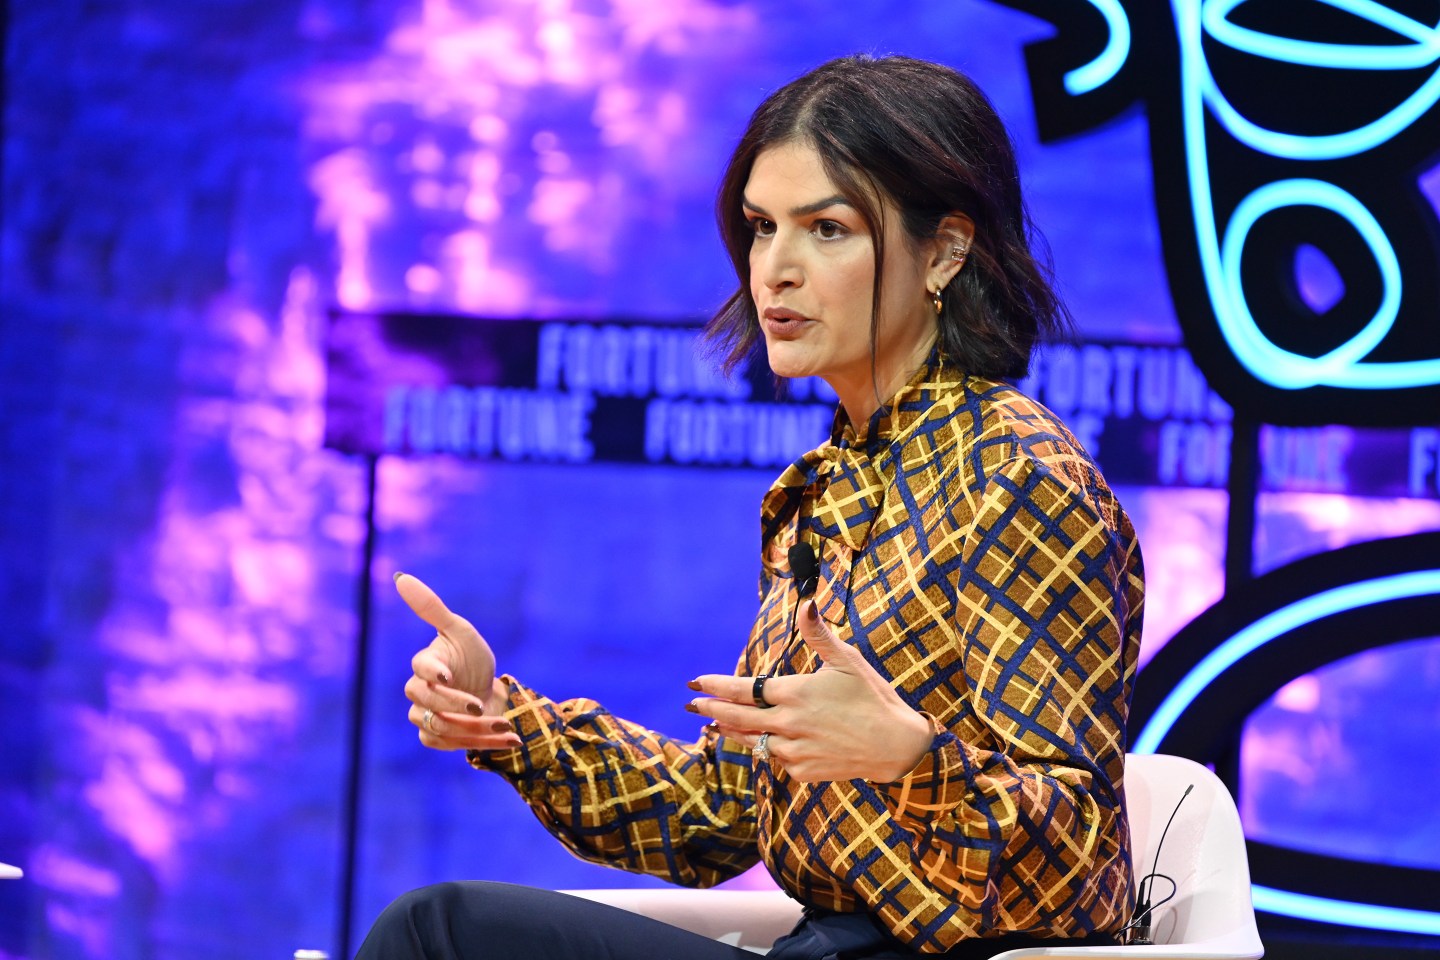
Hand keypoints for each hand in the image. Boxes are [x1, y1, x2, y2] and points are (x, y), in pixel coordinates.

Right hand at [395, 572, 519, 752]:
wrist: (487, 688)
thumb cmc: (471, 657)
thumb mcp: (459, 630)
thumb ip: (431, 608)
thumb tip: (400, 577)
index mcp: (425, 663)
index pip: (420, 669)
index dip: (433, 673)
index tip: (449, 676)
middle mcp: (419, 692)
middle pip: (426, 703)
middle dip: (456, 706)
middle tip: (481, 705)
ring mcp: (424, 716)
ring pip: (439, 728)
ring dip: (474, 729)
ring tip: (505, 725)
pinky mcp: (434, 738)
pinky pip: (451, 745)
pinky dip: (484, 744)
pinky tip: (510, 739)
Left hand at [689, 600, 933, 782]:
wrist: (896, 746)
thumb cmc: (872, 697)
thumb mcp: (847, 661)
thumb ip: (819, 634)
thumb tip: (807, 603)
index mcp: (794, 693)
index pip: (743, 689)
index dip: (717, 686)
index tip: (697, 682)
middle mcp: (788, 723)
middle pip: (737, 718)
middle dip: (711, 710)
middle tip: (693, 705)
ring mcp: (793, 751)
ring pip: (752, 741)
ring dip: (732, 732)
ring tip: (714, 725)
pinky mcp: (802, 771)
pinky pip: (775, 759)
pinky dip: (766, 749)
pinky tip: (760, 742)